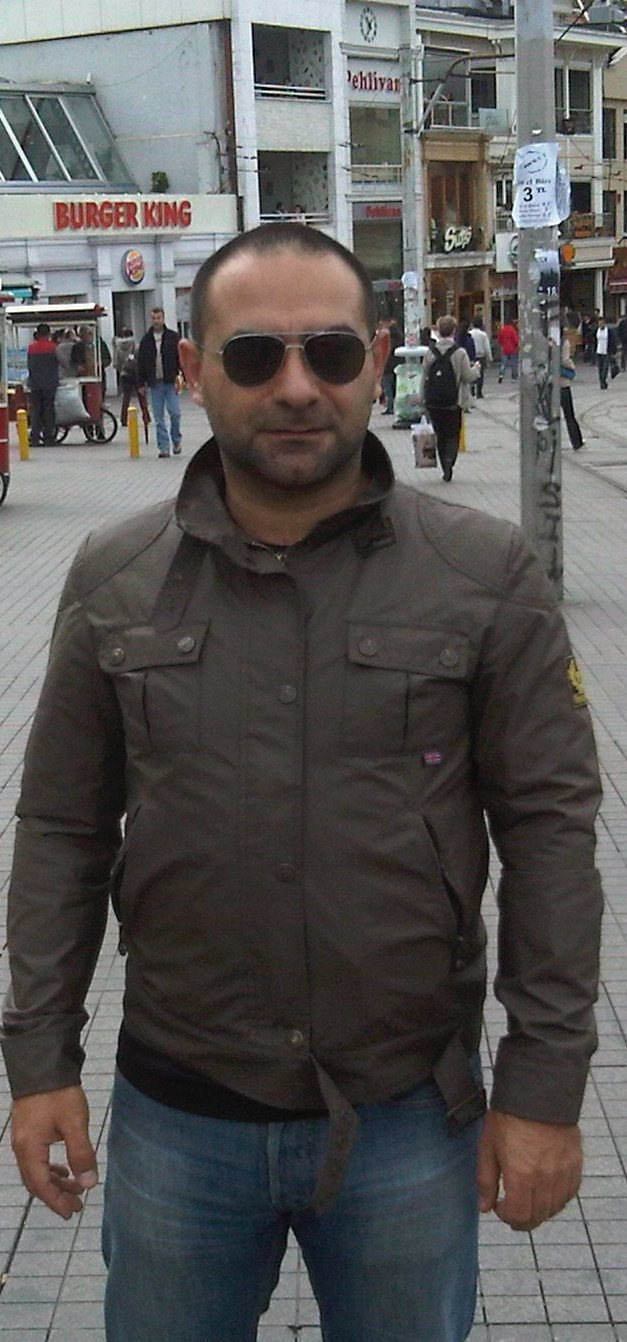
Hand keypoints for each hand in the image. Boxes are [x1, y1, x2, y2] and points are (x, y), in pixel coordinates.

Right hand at [11, 1086, 97, 1219]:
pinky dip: (50, 1168)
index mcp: (29, 1149)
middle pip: (36, 1181)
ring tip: (76, 1188)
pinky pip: (37, 1159)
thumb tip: (89, 1183)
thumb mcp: (75, 1124)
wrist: (43, 1064)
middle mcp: (21, 1147)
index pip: (41, 1186)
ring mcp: (23, 1138)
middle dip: (56, 1196)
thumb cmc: (57, 1093)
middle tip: (76, 1206)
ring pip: (37, 1170)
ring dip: (55, 1182)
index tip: (71, 1213)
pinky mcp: (28, 1130)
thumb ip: (81, 1154)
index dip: (56, 1202)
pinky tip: (65, 1169)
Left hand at [477, 1110, 581, 1230]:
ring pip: (555, 1207)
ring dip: (540, 1210)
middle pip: (538, 1216)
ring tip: (529, 1199)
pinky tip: (547, 1190)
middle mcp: (545, 1178)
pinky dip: (558, 1198)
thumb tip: (485, 1207)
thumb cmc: (509, 1117)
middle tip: (513, 1209)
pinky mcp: (575, 1164)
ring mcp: (563, 1172)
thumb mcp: (488, 1146)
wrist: (537, 1092)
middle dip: (522, 1218)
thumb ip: (486, 1180)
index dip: (508, 1217)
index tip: (500, 1206)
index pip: (519, 1216)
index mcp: (521, 1175)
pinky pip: (569, 1193)